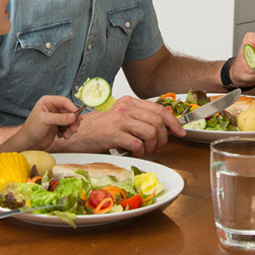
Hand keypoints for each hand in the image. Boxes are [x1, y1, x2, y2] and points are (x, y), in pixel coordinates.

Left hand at [20, 95, 80, 149]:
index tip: (77, 116)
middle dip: (73, 120)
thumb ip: (60, 118)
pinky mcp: (59, 125)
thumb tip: (73, 116)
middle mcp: (53, 107)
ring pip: (71, 119)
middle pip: (70, 111)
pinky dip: (69, 131)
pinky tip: (64, 136)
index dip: (72, 107)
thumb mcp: (45, 121)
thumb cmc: (32, 129)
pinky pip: (69, 126)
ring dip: (72, 127)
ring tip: (67, 135)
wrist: (29, 143)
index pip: (64, 101)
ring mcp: (57, 116)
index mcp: (48, 101)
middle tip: (74, 128)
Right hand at [62, 96, 183, 155]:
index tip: (179, 132)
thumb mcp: (119, 117)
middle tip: (158, 146)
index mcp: (129, 102)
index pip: (159, 109)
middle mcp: (125, 108)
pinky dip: (139, 152)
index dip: (173, 122)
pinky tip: (133, 152)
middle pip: (158, 121)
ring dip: (151, 146)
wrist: (74, 134)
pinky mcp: (113, 134)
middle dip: (164, 137)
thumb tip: (161, 129)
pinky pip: (137, 144)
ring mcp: (119, 121)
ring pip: (151, 132)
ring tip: (144, 150)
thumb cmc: (97, 128)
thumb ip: (138, 119)